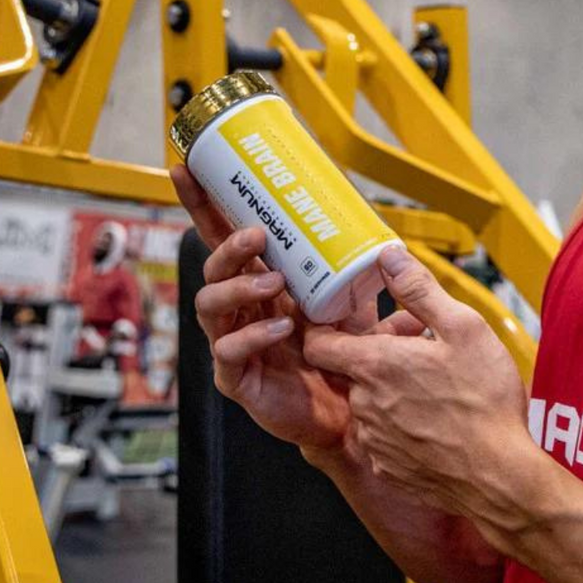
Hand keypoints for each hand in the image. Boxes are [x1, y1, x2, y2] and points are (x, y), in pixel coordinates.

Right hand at [172, 164, 365, 452]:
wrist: (349, 414)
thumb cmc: (345, 356)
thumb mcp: (358, 307)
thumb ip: (369, 279)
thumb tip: (394, 249)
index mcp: (261, 282)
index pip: (225, 236)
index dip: (204, 203)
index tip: (188, 168)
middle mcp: (242, 308)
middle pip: (213, 266)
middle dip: (228, 245)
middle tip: (256, 234)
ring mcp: (235, 342)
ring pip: (211, 305)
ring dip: (238, 285)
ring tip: (273, 280)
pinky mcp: (238, 378)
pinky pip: (229, 352)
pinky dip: (253, 336)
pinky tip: (281, 330)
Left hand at [303, 246, 537, 532]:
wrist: (500, 475)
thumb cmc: (484, 401)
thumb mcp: (463, 328)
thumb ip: (420, 290)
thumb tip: (388, 257)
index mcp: (376, 365)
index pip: (319, 343)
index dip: (327, 327)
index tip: (349, 319)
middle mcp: (364, 404)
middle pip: (352, 370)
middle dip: (379, 355)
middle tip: (420, 347)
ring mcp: (375, 439)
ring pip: (370, 403)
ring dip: (392, 390)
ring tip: (436, 384)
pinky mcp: (390, 467)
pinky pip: (385, 436)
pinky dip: (403, 424)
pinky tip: (439, 419)